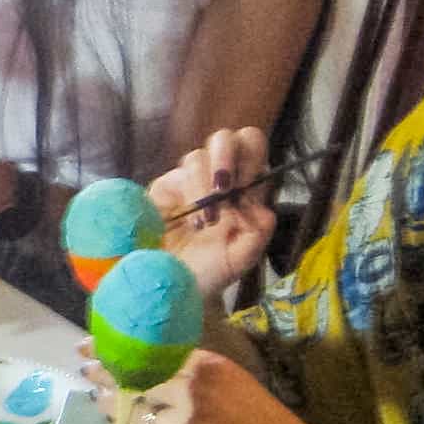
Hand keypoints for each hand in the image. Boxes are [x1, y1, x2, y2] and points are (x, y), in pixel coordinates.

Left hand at [76, 345, 327, 423]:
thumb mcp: (232, 384)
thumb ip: (195, 376)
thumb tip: (152, 372)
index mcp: (208, 365)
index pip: (152, 351)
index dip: (119, 348)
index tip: (95, 344)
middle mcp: (194, 387)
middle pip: (137, 376)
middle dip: (108, 373)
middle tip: (86, 369)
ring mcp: (186, 420)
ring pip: (134, 408)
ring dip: (111, 404)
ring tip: (96, 398)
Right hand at [150, 127, 275, 300]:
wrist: (173, 286)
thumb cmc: (211, 270)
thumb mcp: (242, 258)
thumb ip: (258, 233)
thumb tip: (260, 208)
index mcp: (244, 186)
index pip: (252, 147)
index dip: (251, 158)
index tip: (245, 188)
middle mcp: (217, 176)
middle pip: (225, 138)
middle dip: (225, 159)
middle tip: (224, 190)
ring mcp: (188, 180)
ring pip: (198, 156)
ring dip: (204, 187)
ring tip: (206, 222)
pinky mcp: (164, 187)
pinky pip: (176, 175)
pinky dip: (187, 195)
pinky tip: (191, 223)